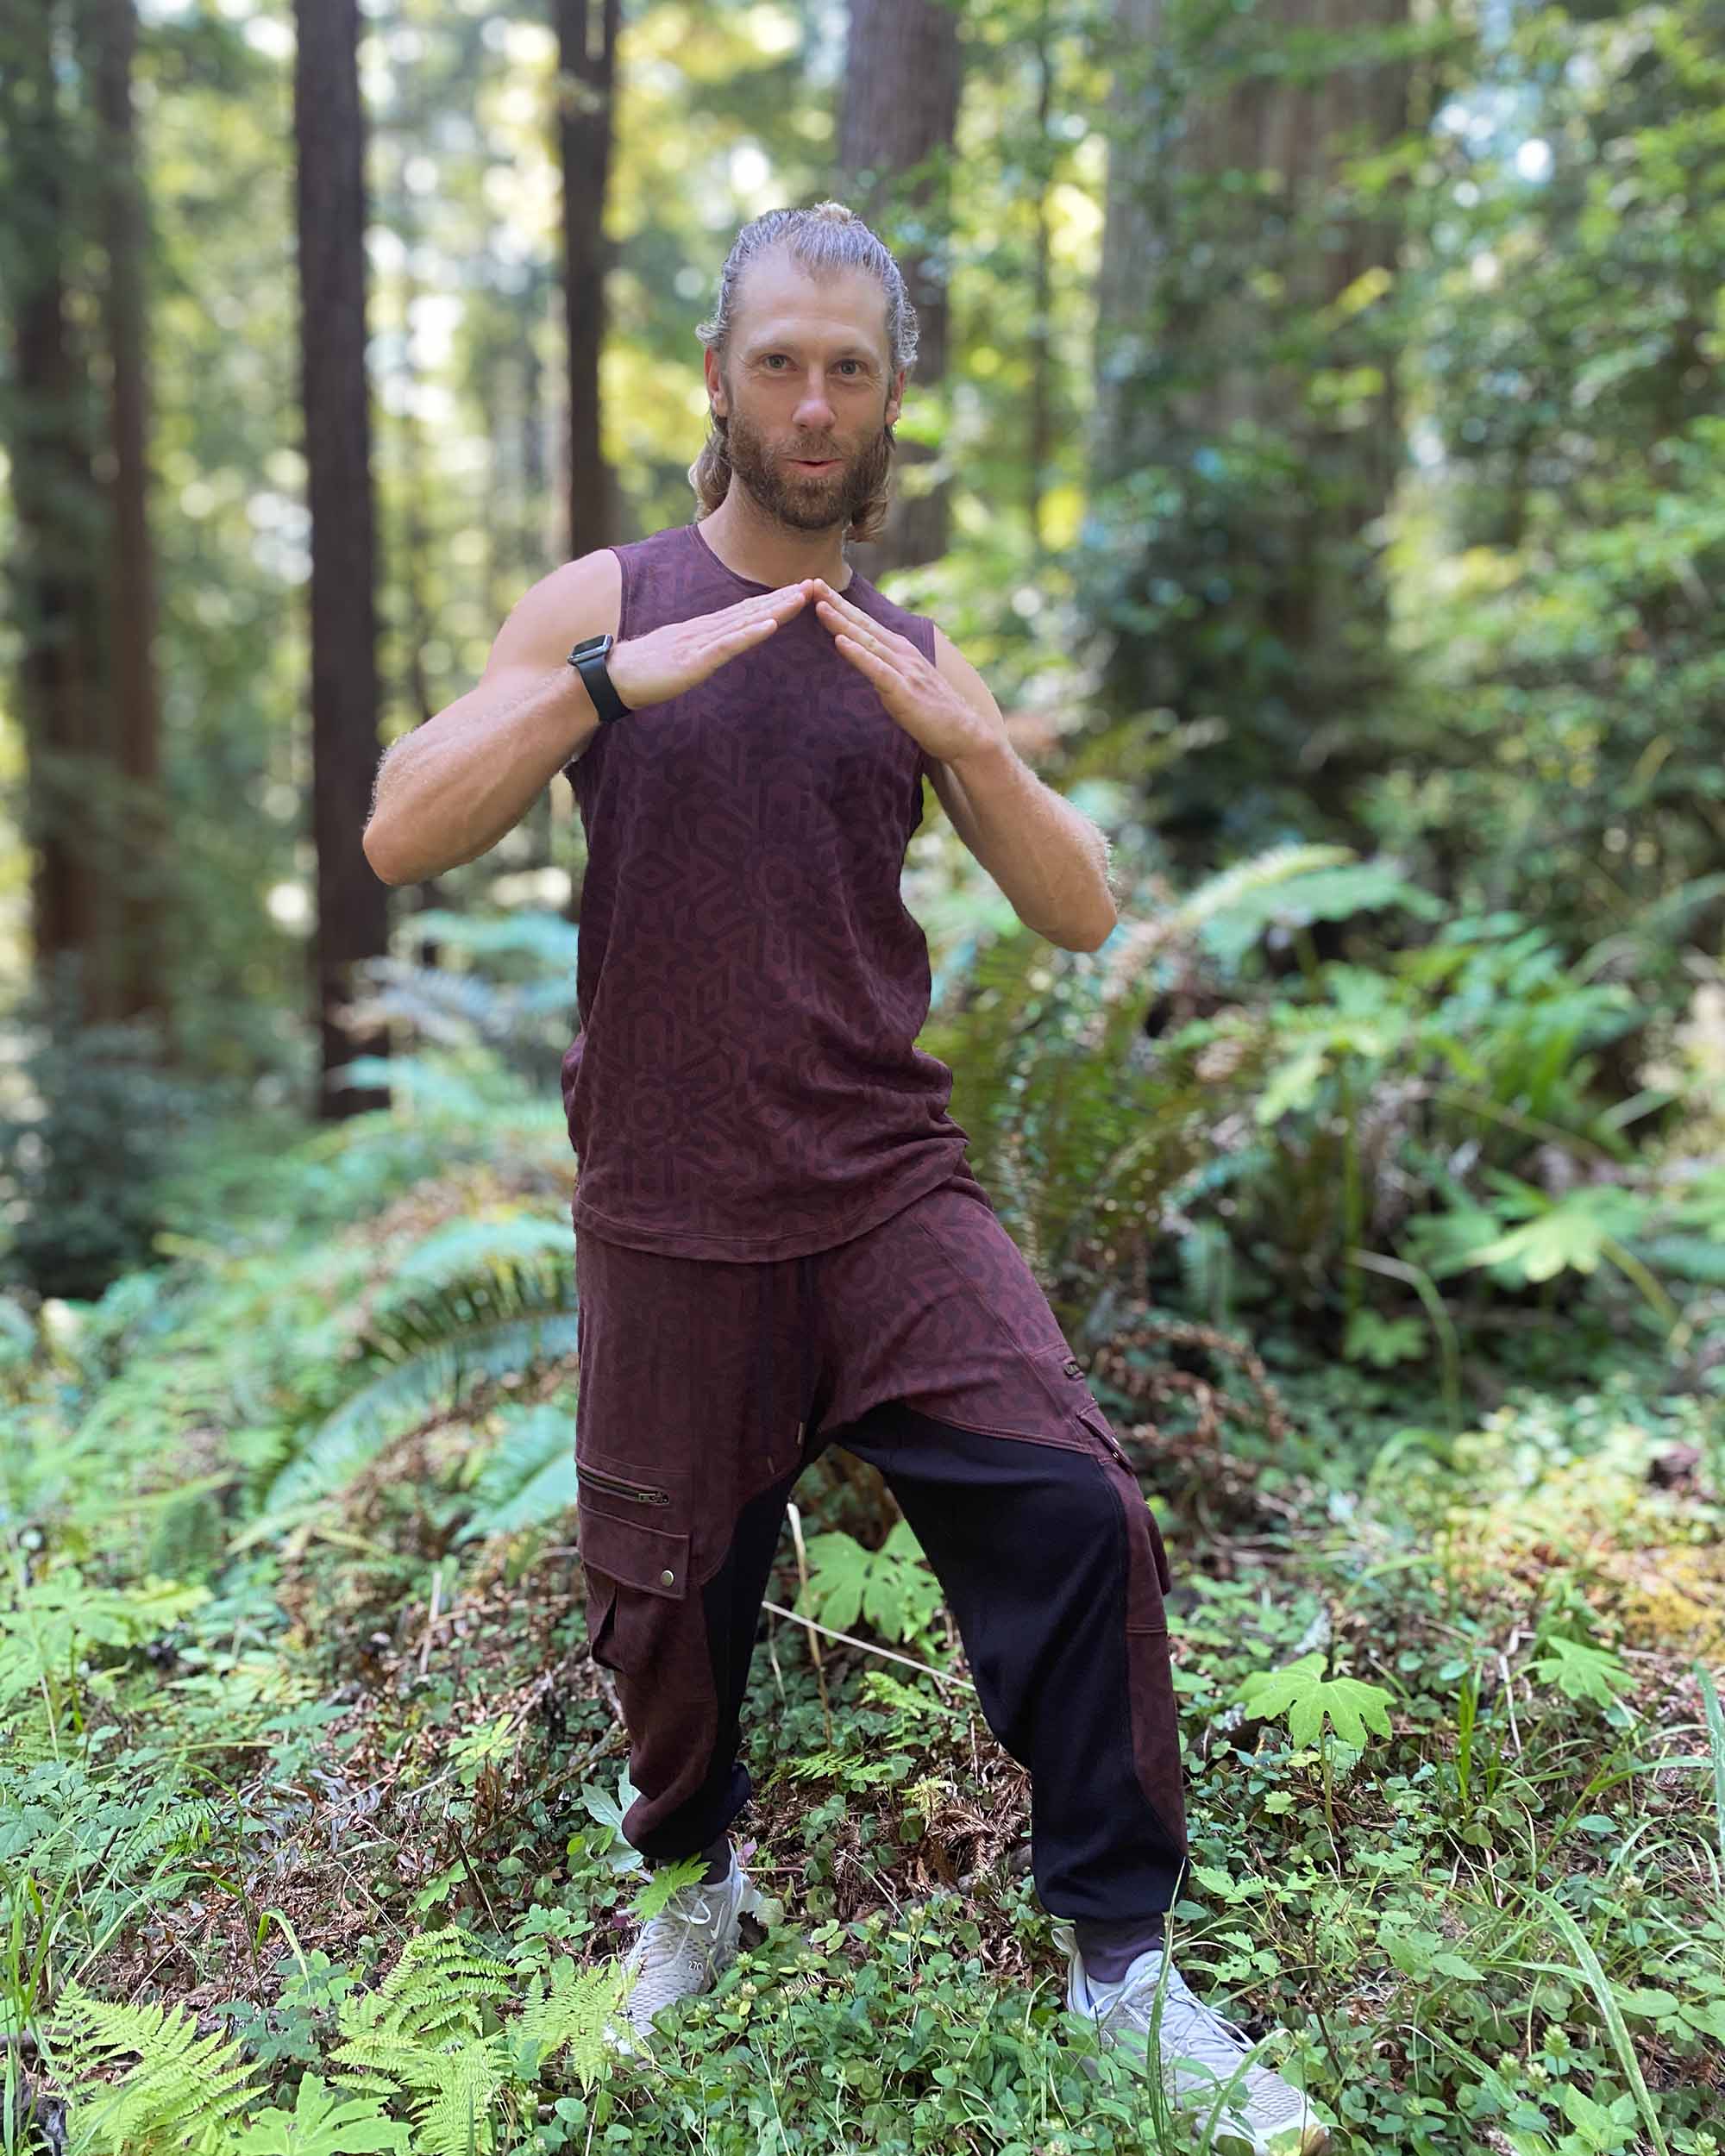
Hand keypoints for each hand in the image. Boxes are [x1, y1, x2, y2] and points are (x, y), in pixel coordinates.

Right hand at [606, 581, 814, 709]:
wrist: (613, 677)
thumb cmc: (644, 671)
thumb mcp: (680, 656)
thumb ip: (700, 649)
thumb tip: (718, 648)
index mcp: (703, 630)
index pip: (744, 611)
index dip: (772, 600)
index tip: (799, 591)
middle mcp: (705, 629)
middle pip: (750, 609)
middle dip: (783, 597)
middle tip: (814, 584)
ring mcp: (700, 642)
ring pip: (744, 621)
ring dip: (774, 608)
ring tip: (801, 597)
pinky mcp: (694, 660)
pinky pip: (727, 645)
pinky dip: (750, 634)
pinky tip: (770, 625)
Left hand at [808, 579, 996, 762]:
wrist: (964, 733)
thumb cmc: (934, 712)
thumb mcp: (905, 683)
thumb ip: (885, 669)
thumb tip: (866, 662)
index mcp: (900, 651)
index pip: (865, 624)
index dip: (842, 606)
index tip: (819, 588)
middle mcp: (901, 653)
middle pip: (863, 625)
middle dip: (837, 603)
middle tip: (813, 582)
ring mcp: (903, 670)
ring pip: (867, 642)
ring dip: (842, 623)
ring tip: (821, 606)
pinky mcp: (903, 691)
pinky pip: (876, 670)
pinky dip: (858, 654)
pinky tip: (840, 641)